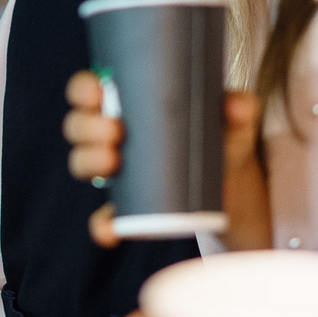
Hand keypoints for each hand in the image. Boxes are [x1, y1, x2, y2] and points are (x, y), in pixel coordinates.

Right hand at [64, 75, 270, 249]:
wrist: (231, 181)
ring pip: (82, 164)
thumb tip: (237, 106)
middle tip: (116, 130)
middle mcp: (112, 133)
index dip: (83, 88)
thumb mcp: (232, 119)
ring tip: (113, 164)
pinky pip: (102, 217)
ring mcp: (116, 170)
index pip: (89, 89)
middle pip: (78, 126)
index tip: (97, 91)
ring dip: (88, 162)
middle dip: (87, 127)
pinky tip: (111, 229)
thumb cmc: (220, 133)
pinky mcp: (126, 205)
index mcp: (128, 101)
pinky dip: (102, 225)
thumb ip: (239, 108)